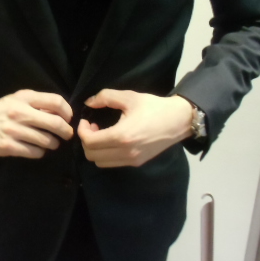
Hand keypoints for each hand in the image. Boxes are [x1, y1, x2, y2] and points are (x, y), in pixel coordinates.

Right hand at [0, 89, 73, 157]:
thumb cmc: (2, 111)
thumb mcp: (18, 100)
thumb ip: (37, 103)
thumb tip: (61, 113)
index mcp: (24, 98)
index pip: (55, 102)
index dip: (67, 111)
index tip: (68, 118)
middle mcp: (20, 112)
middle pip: (54, 123)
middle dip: (66, 131)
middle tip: (67, 134)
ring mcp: (14, 130)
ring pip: (46, 140)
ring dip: (53, 143)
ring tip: (52, 143)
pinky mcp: (9, 146)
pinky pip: (34, 152)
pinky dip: (40, 152)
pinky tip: (38, 150)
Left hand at [77, 89, 193, 167]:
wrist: (178, 121)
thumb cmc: (154, 107)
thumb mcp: (129, 97)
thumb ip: (105, 97)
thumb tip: (88, 102)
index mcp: (121, 136)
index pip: (89, 142)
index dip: (81, 131)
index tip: (85, 120)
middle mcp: (125, 152)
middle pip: (91, 155)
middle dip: (86, 140)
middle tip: (92, 127)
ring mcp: (131, 160)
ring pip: (100, 163)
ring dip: (95, 150)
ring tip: (102, 134)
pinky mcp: (137, 163)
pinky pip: (112, 163)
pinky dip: (106, 154)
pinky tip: (112, 141)